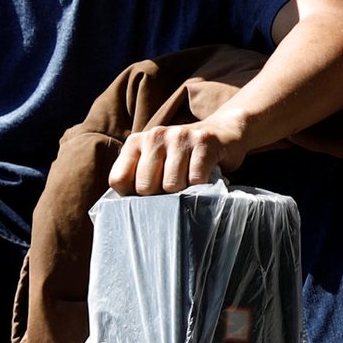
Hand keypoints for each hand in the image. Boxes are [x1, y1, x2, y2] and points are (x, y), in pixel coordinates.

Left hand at [108, 103, 250, 195]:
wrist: (223, 132)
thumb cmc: (184, 157)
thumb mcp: (156, 162)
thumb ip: (138, 179)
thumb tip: (129, 210)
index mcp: (136, 142)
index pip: (119, 180)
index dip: (132, 195)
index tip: (149, 193)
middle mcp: (154, 135)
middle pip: (145, 186)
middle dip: (160, 195)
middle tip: (173, 188)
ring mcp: (179, 136)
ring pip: (171, 185)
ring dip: (182, 191)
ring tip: (189, 181)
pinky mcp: (204, 142)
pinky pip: (195, 180)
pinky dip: (200, 186)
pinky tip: (203, 176)